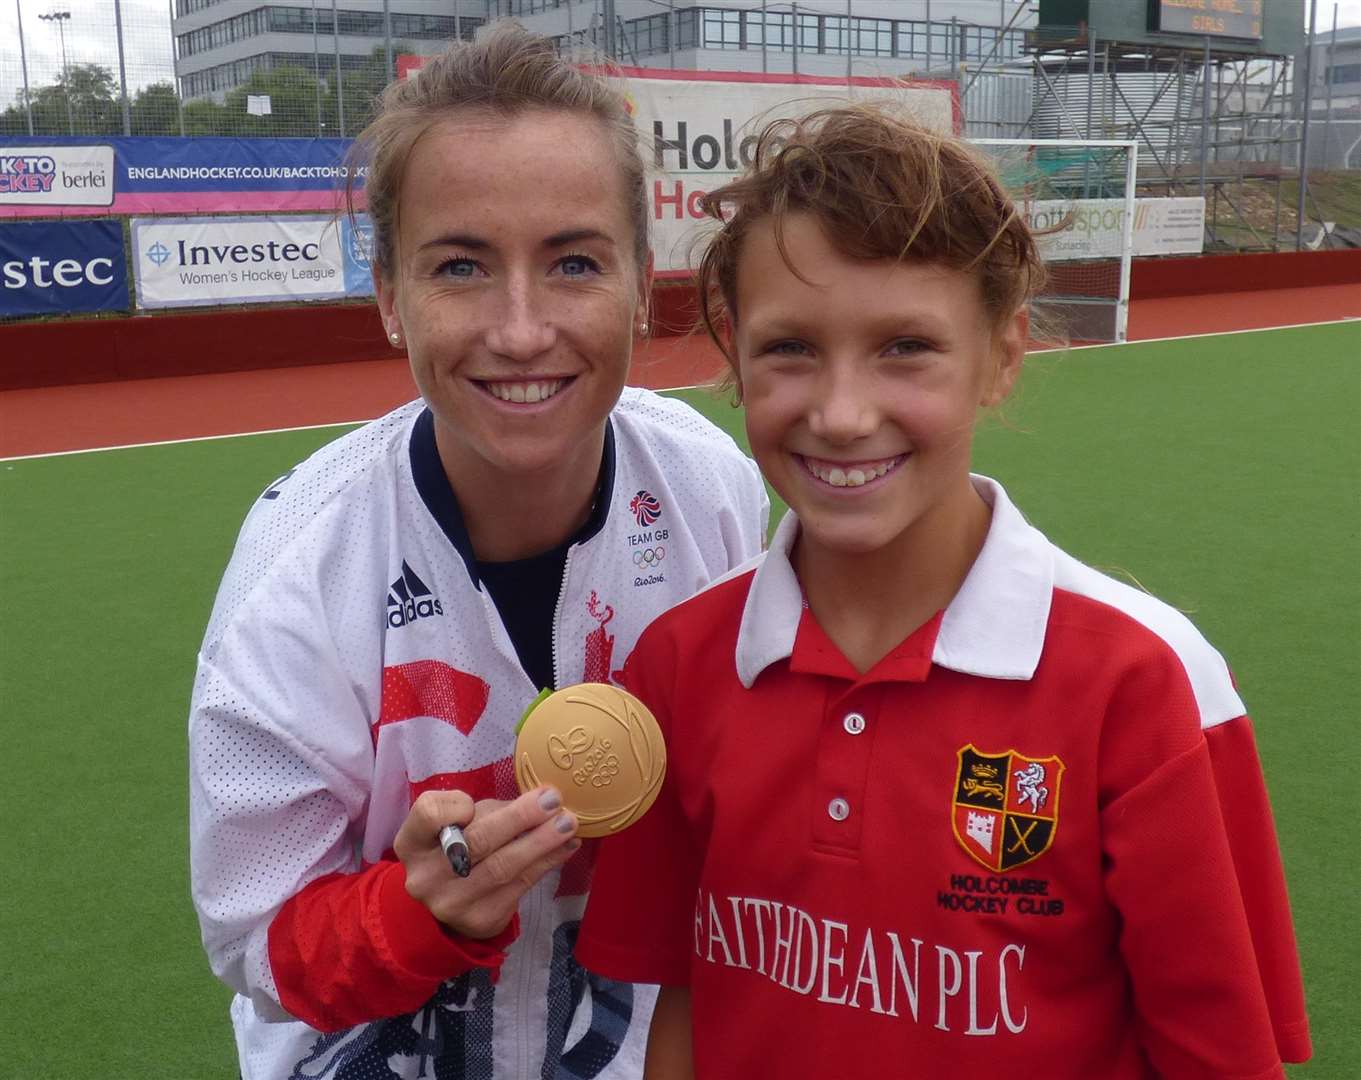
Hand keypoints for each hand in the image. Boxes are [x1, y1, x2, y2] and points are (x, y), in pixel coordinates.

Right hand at [395, 786, 578, 939]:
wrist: (448, 902)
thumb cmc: (456, 847)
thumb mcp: (459, 823)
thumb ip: (487, 811)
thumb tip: (539, 801)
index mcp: (412, 843)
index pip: (429, 814)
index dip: (456, 805)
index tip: (477, 800)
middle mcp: (426, 876)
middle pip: (476, 841)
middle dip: (520, 818)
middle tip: (553, 800)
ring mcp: (452, 903)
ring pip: (503, 866)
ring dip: (542, 842)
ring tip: (568, 824)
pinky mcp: (480, 920)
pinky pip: (520, 886)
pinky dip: (547, 862)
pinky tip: (566, 847)